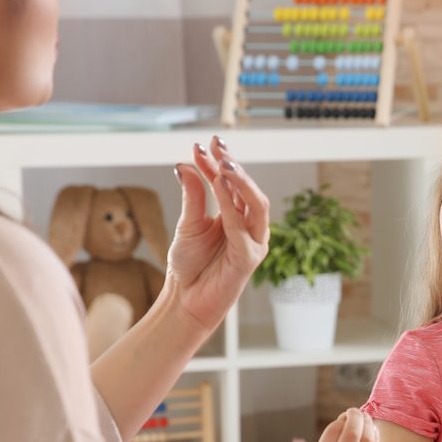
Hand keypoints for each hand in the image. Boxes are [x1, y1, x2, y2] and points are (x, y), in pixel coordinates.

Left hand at [168, 136, 269, 334]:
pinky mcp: (249, 259)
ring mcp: (253, 242)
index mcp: (236, 216)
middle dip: (235, 166)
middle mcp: (249, 227)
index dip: (222, 161)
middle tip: (219, 148)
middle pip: (249, 190)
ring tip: (224, 164)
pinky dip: (233, 207)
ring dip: (241, 183)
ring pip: (256, 205)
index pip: (232, 183)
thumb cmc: (189, 266)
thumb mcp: (188, 224)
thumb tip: (185, 165)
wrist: (185, 300)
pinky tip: (220, 188)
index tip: (209, 141)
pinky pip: (243, 229)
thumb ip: (193, 196)